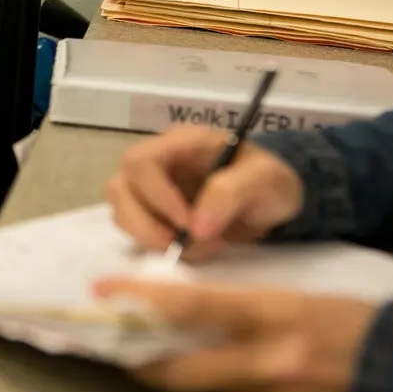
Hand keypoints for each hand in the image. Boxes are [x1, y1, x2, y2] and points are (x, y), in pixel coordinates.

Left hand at [94, 279, 378, 391]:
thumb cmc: (346, 322)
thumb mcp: (291, 298)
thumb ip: (237, 305)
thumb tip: (184, 310)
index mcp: (269, 313)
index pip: (189, 305)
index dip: (138, 299)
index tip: (100, 290)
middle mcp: (266, 361)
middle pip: (179, 370)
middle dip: (145, 363)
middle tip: (126, 352)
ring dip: (203, 378)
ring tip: (216, 359)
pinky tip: (258, 383)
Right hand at [105, 125, 303, 258]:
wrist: (273, 201)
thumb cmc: (270, 182)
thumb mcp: (266, 180)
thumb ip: (231, 193)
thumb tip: (195, 227)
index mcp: (182, 142)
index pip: (142, 162)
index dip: (156, 196)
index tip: (188, 225)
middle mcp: (158, 162)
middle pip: (120, 187)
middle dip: (144, 223)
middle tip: (177, 246)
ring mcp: (150, 188)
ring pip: (120, 210)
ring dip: (145, 235)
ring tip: (186, 247)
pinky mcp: (151, 213)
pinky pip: (133, 229)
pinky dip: (154, 245)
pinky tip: (188, 249)